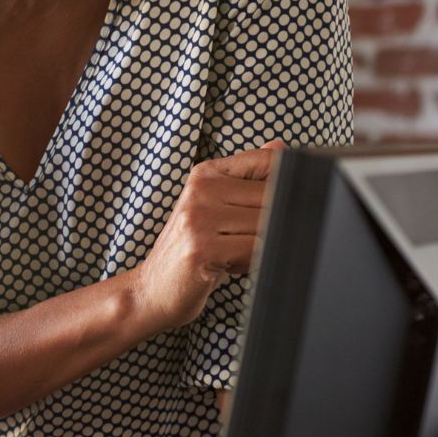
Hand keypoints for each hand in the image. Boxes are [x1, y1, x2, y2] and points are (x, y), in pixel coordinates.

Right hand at [126, 141, 284, 334]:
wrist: (153, 289)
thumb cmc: (191, 250)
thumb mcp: (216, 208)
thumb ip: (247, 178)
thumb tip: (280, 147)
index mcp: (205, 174)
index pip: (267, 162)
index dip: (284, 187)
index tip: (271, 209)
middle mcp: (200, 190)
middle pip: (273, 197)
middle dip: (273, 224)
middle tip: (246, 240)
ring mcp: (199, 218)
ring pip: (267, 224)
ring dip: (261, 246)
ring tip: (235, 254)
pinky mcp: (202, 247)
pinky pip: (255, 249)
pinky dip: (253, 262)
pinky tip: (230, 265)